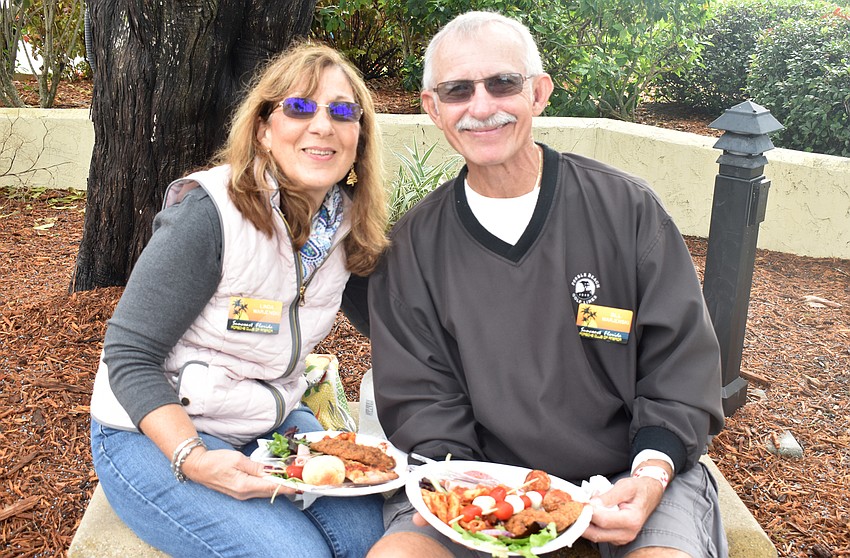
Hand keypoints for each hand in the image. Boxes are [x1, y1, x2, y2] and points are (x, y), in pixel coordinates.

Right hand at [181, 447, 295, 499]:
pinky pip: (258, 489)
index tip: (299, 487)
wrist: (198, 467)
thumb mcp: (237, 459)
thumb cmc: (215, 461)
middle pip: (269, 491)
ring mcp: (241, 494)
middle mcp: (244, 493)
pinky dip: (268, 485)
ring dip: (277, 485)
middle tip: (299, 480)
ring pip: (265, 491)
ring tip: (291, 478)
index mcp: (244, 485)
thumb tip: (271, 471)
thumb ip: (255, 466)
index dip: (286, 487)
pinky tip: (275, 479)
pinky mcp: (240, 491)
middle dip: (285, 486)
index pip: (270, 487)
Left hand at [581, 475, 663, 545]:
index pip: (603, 520)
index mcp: (632, 520)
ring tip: (580, 509)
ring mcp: (622, 538)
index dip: (588, 512)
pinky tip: (588, 514)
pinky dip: (591, 525)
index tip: (579, 503)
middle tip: (573, 509)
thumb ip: (609, 496)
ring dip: (585, 524)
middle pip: (597, 533)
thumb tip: (593, 503)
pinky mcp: (616, 538)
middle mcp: (628, 533)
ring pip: (596, 536)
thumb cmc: (638, 489)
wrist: (648, 494)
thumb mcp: (625, 486)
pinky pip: (599, 534)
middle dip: (582, 522)